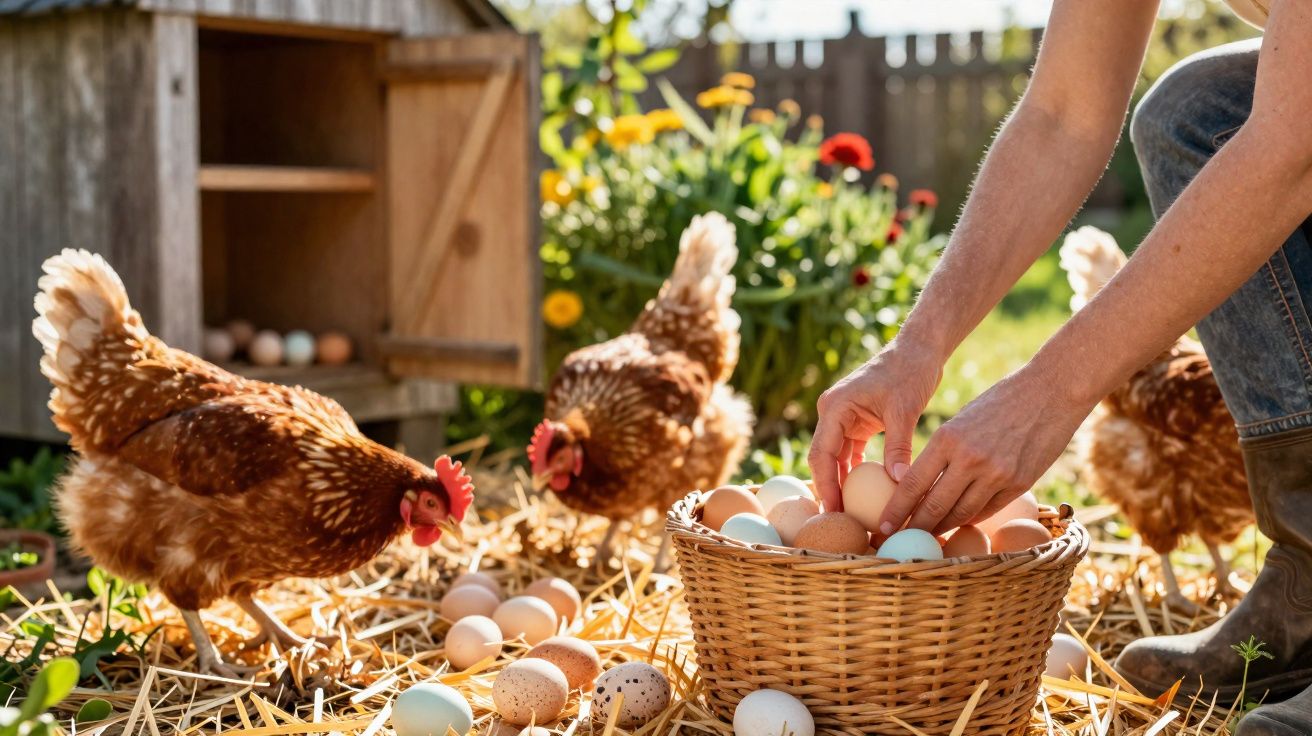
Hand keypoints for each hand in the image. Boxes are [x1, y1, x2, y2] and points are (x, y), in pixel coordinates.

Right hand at [808, 340, 943, 512]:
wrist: (918, 350)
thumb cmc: (910, 372)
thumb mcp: (904, 410)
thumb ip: (899, 445)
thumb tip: (899, 482)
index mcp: (835, 407)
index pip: (822, 453)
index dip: (826, 485)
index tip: (835, 511)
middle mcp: (833, 413)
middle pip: (823, 459)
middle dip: (830, 489)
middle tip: (841, 521)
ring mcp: (843, 418)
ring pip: (836, 458)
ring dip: (843, 484)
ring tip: (852, 514)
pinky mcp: (856, 422)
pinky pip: (850, 453)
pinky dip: (856, 473)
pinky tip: (866, 496)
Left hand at [876, 365, 1091, 534]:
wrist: (1052, 391)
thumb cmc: (1001, 400)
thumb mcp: (962, 420)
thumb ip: (944, 451)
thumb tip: (922, 485)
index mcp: (948, 438)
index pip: (912, 484)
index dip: (895, 510)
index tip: (882, 526)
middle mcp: (970, 460)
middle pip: (933, 506)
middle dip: (912, 528)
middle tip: (896, 541)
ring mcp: (997, 475)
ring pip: (961, 514)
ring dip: (941, 528)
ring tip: (925, 537)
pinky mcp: (1019, 484)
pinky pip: (987, 510)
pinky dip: (970, 519)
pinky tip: (958, 524)